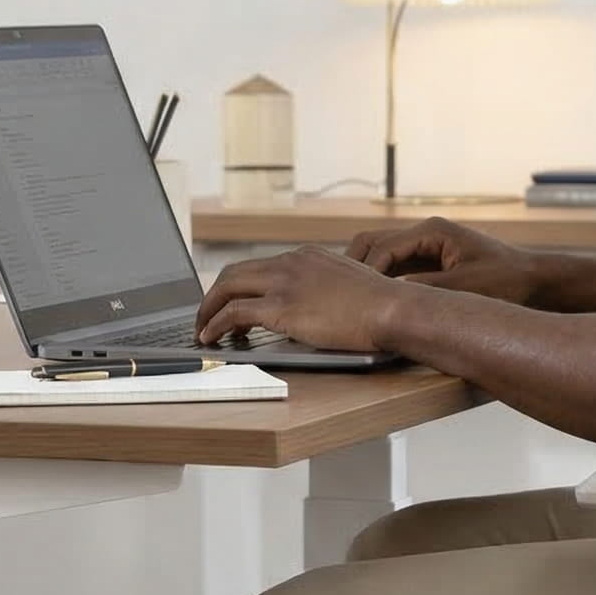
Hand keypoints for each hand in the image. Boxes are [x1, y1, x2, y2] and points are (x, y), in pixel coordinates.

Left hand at [196, 246, 406, 351]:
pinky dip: (215, 325)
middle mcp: (290, 262)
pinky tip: (210, 338)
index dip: (239, 286)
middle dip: (214, 296)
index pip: (260, 266)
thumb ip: (325, 291)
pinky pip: (233, 312)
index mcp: (307, 256)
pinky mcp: (281, 307)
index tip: (232, 303)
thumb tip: (313, 311)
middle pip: (234, 272)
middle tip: (207, 317)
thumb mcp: (348, 286)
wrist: (392, 309)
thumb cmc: (382, 306)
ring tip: (203, 330)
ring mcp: (284, 282)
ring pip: (227, 288)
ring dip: (208, 310)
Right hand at [345, 217, 542, 304]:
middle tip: (343, 297)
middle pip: (372, 243)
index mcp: (431, 231)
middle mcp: (425, 233)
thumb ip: (426, 290)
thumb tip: (391, 298)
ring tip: (354, 301)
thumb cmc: (506, 281)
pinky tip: (375, 303)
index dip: (366, 274)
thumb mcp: (465, 288)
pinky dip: (382, 282)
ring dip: (366, 275)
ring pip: (380, 254)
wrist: (534, 282)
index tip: (356, 299)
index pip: (383, 247)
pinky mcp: (429, 262)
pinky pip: (395, 268)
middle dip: (355, 268)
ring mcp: (426, 246)